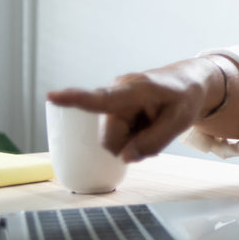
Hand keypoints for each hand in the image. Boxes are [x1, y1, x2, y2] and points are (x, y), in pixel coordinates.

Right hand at [47, 58, 219, 162]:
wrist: (187, 82)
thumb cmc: (184, 97)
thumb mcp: (179, 122)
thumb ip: (153, 142)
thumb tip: (124, 157)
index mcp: (136, 89)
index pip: (103, 98)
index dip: (76, 99)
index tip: (51, 96)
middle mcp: (118, 90)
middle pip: (110, 138)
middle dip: (130, 144)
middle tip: (155, 130)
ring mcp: (113, 98)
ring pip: (113, 139)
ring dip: (132, 139)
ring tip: (151, 124)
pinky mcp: (112, 105)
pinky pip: (116, 133)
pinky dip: (131, 135)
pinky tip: (145, 124)